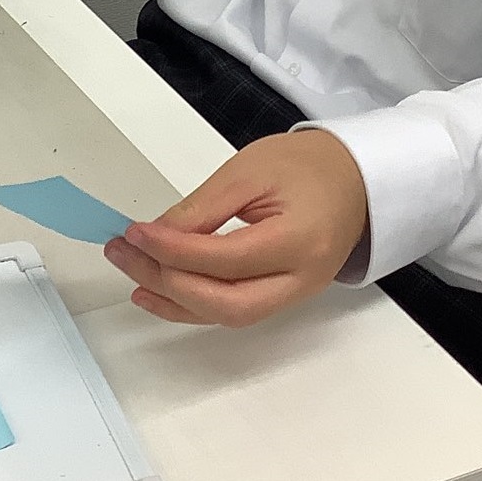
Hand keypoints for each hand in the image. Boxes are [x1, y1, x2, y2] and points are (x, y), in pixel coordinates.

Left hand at [104, 129, 368, 325]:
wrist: (355, 178)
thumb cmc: (307, 165)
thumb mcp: (250, 170)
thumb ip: (204, 208)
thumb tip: (156, 237)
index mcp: (299, 240)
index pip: (226, 259)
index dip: (174, 251)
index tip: (135, 234)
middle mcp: (301, 279)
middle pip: (226, 303)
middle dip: (169, 283)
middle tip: (125, 254)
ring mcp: (295, 295)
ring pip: (227, 315)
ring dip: (174, 299)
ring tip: (132, 274)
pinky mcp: (283, 297)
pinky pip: (234, 310)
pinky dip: (193, 304)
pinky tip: (160, 292)